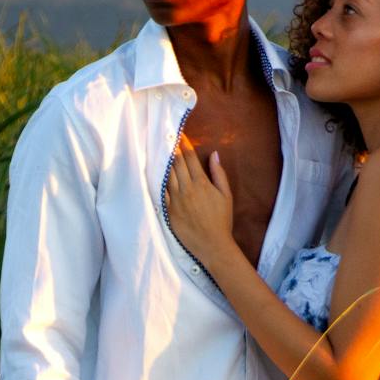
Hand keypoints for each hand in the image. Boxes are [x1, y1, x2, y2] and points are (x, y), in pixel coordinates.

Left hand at [164, 139, 235, 269]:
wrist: (212, 245)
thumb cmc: (222, 220)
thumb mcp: (226, 195)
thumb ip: (219, 174)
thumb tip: (214, 154)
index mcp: (201, 183)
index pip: (190, 158)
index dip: (184, 144)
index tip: (179, 134)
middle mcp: (187, 189)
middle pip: (176, 163)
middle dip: (171, 148)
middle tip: (165, 135)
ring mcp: (175, 200)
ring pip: (166, 175)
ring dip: (163, 161)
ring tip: (158, 149)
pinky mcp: (168, 210)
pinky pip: (161, 191)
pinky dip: (158, 180)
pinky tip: (154, 171)